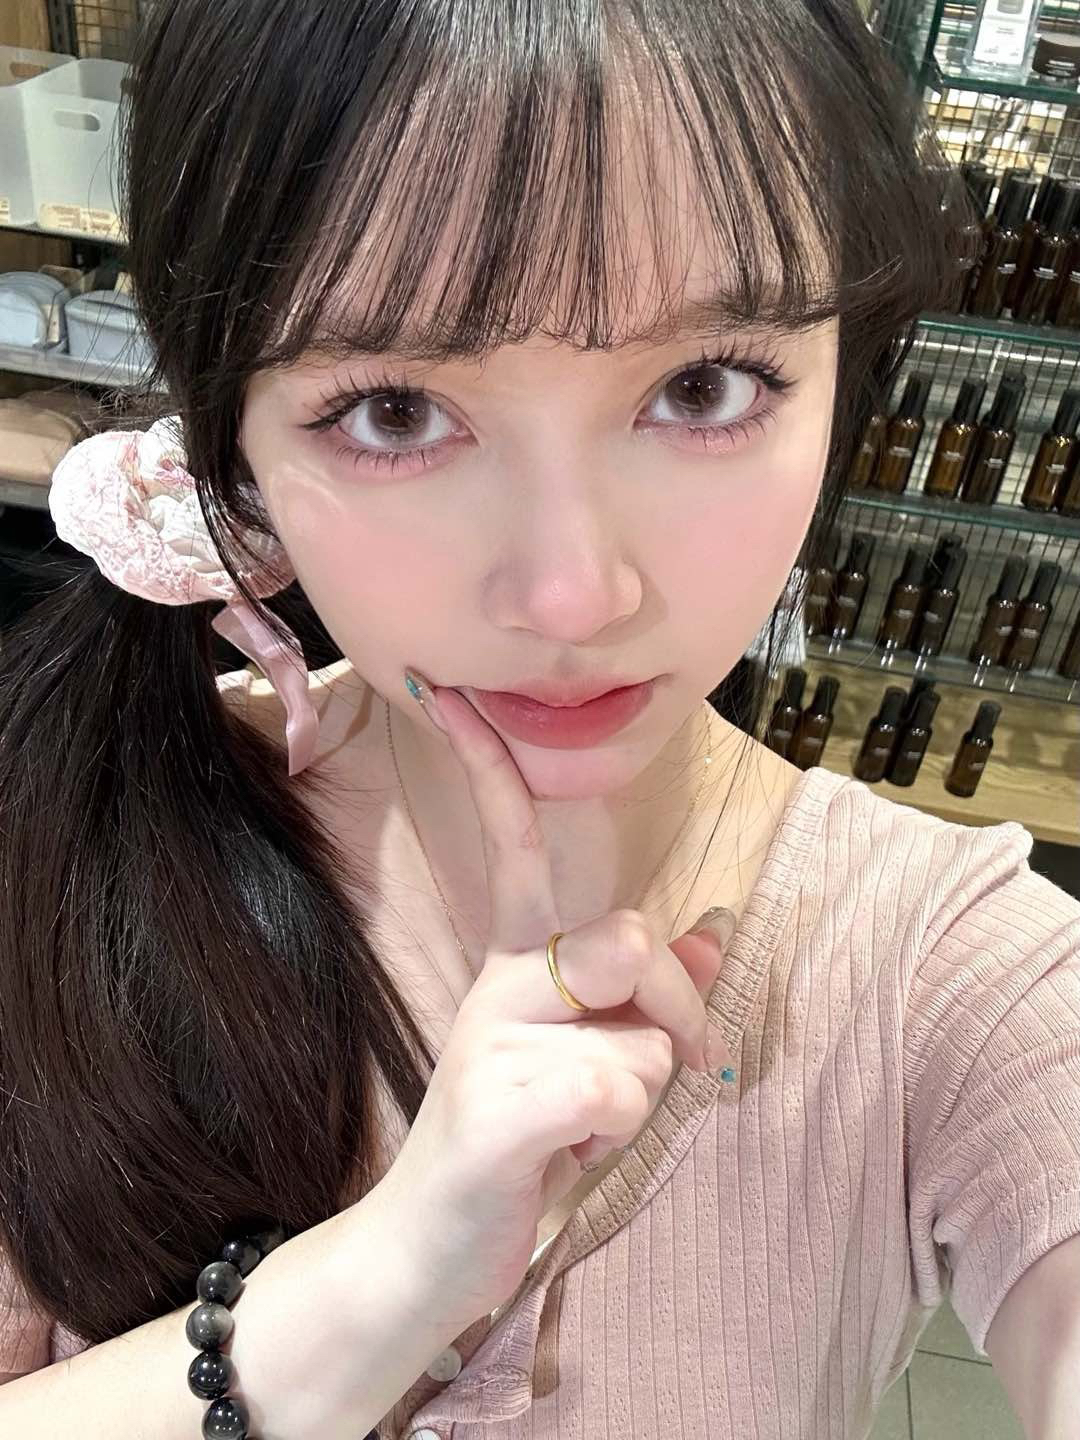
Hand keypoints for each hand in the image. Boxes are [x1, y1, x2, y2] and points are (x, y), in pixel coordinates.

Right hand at [379, 678, 736, 1331]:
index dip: (489, 768)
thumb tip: (715, 923)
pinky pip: (620, 1091)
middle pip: (635, 937)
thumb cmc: (522, 1143)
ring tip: (582, 1126)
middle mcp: (501, 982)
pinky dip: (617, 1137)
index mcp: (517, 961)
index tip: (446, 692)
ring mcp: (491, 1039)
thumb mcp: (590, 1057)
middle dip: (678, 1009)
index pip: (515, 844)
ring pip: (642, 1034)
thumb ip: (647, 989)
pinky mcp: (499, 1106)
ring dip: (641, 1094)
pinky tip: (564, 1156)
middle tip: (664, 1067)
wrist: (427, 1251)